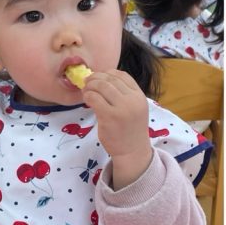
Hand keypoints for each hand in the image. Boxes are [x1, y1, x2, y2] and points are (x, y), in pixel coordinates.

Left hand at [80, 71, 151, 186]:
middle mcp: (132, 100)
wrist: (132, 151)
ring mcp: (121, 108)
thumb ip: (124, 95)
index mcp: (139, 96)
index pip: (123, 76)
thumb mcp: (134, 108)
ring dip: (90, 85)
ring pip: (102, 86)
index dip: (108, 73)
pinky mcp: (109, 117)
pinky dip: (88, 96)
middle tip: (87, 82)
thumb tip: (102, 80)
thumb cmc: (130, 129)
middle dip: (96, 77)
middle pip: (110, 79)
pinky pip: (95, 98)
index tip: (99, 77)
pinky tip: (86, 99)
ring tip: (86, 90)